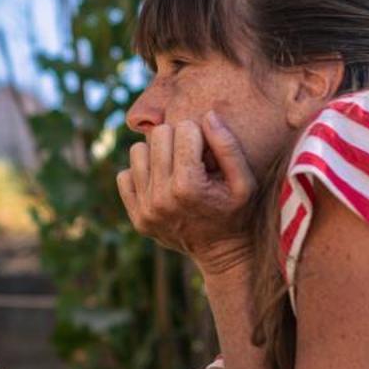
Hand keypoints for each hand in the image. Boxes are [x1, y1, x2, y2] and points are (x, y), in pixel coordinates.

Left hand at [116, 112, 258, 276]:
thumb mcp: (245, 182)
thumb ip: (228, 147)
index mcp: (189, 187)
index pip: (183, 129)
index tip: (206, 151)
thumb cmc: (237, 211)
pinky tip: (161, 185)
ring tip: (175, 169)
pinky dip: (142, 176)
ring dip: (156, 155)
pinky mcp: (136, 217)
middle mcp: (162, 199)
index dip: (198, 134)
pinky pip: (124, 176)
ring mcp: (145, 210)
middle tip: (190, 157)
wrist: (222, 253)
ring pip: (137, 151)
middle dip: (177, 140)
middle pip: (158, 136)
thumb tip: (208, 115)